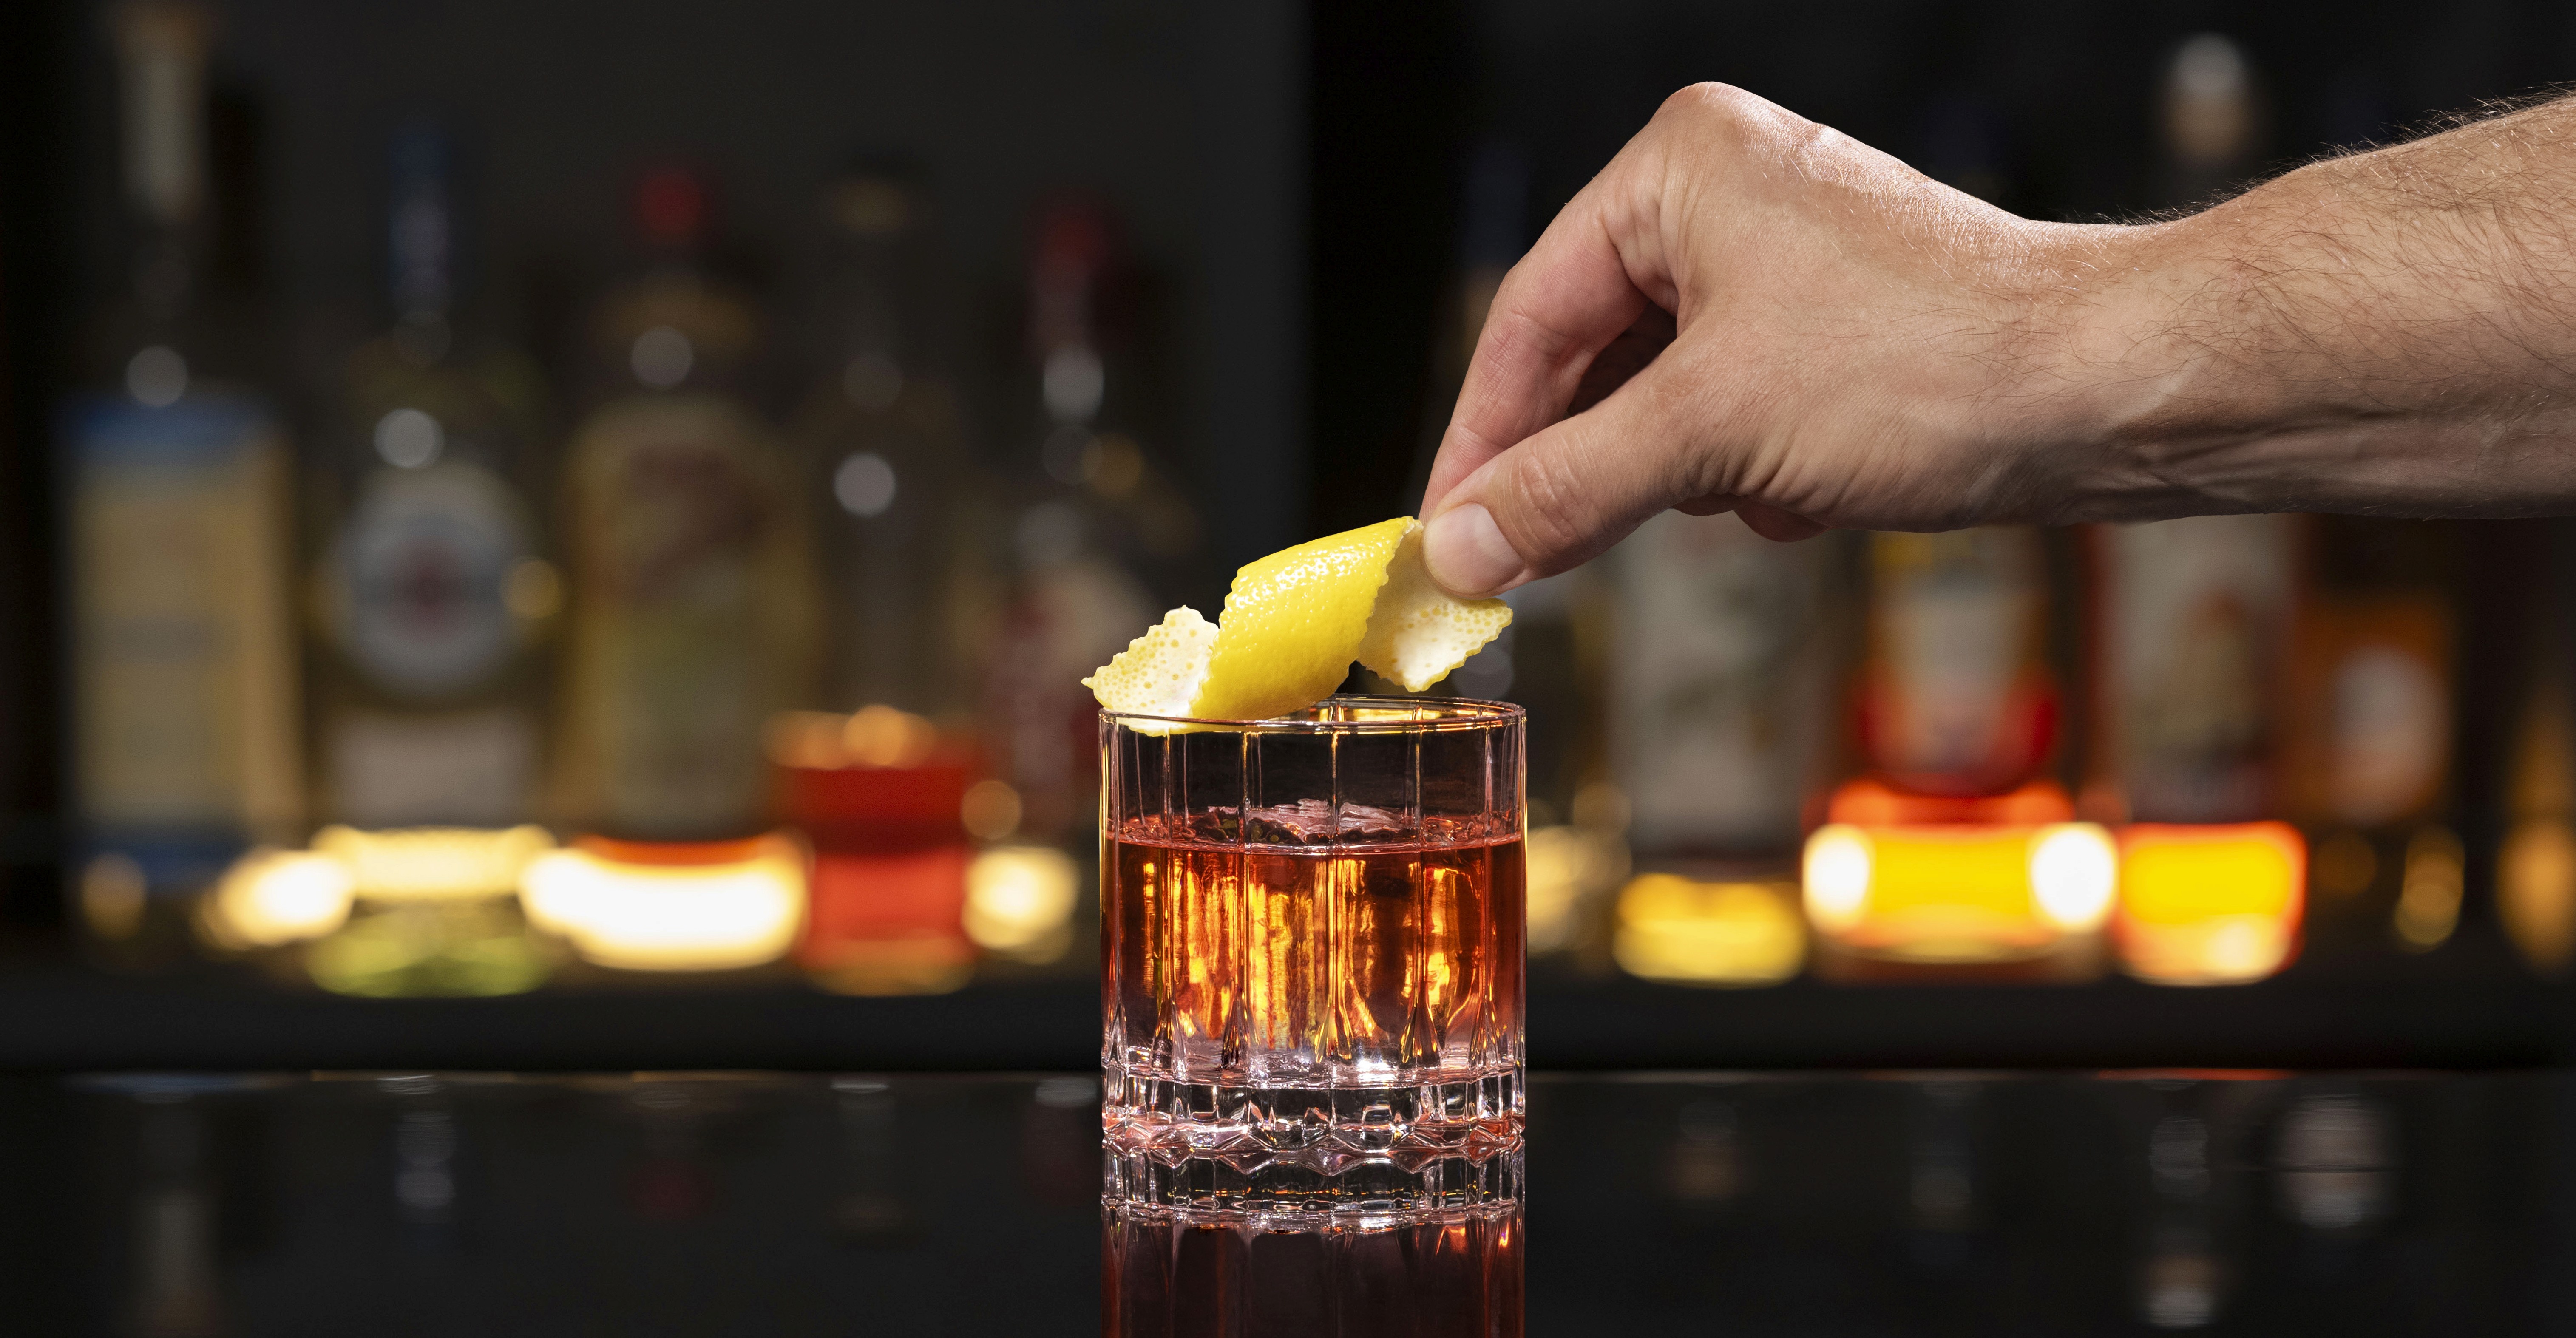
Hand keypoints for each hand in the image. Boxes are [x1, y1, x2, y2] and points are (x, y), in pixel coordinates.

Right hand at [1418, 82, 2146, 595]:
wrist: (2112, 393)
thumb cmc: (1933, 365)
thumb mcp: (1709, 434)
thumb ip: (1565, 489)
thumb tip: (1457, 549)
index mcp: (1681, 169)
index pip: (1530, 316)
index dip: (1481, 436)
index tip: (1445, 533)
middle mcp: (1729, 198)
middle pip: (1591, 358)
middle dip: (1597, 461)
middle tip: (1536, 557)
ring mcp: (1788, 265)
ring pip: (1665, 401)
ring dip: (1689, 475)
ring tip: (1748, 492)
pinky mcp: (1837, 334)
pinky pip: (1737, 418)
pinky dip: (1753, 474)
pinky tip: (1807, 493)